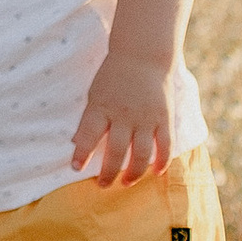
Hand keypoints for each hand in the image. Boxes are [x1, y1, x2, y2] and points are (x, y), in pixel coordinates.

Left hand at [71, 52, 173, 187]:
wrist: (143, 55)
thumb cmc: (114, 76)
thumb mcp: (95, 93)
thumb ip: (89, 119)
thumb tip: (77, 144)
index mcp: (102, 106)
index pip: (88, 134)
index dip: (81, 153)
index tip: (76, 168)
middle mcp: (124, 115)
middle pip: (115, 151)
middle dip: (108, 172)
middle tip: (103, 185)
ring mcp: (146, 118)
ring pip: (141, 154)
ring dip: (133, 173)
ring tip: (125, 183)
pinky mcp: (164, 119)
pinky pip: (165, 146)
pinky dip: (162, 162)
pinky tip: (155, 172)